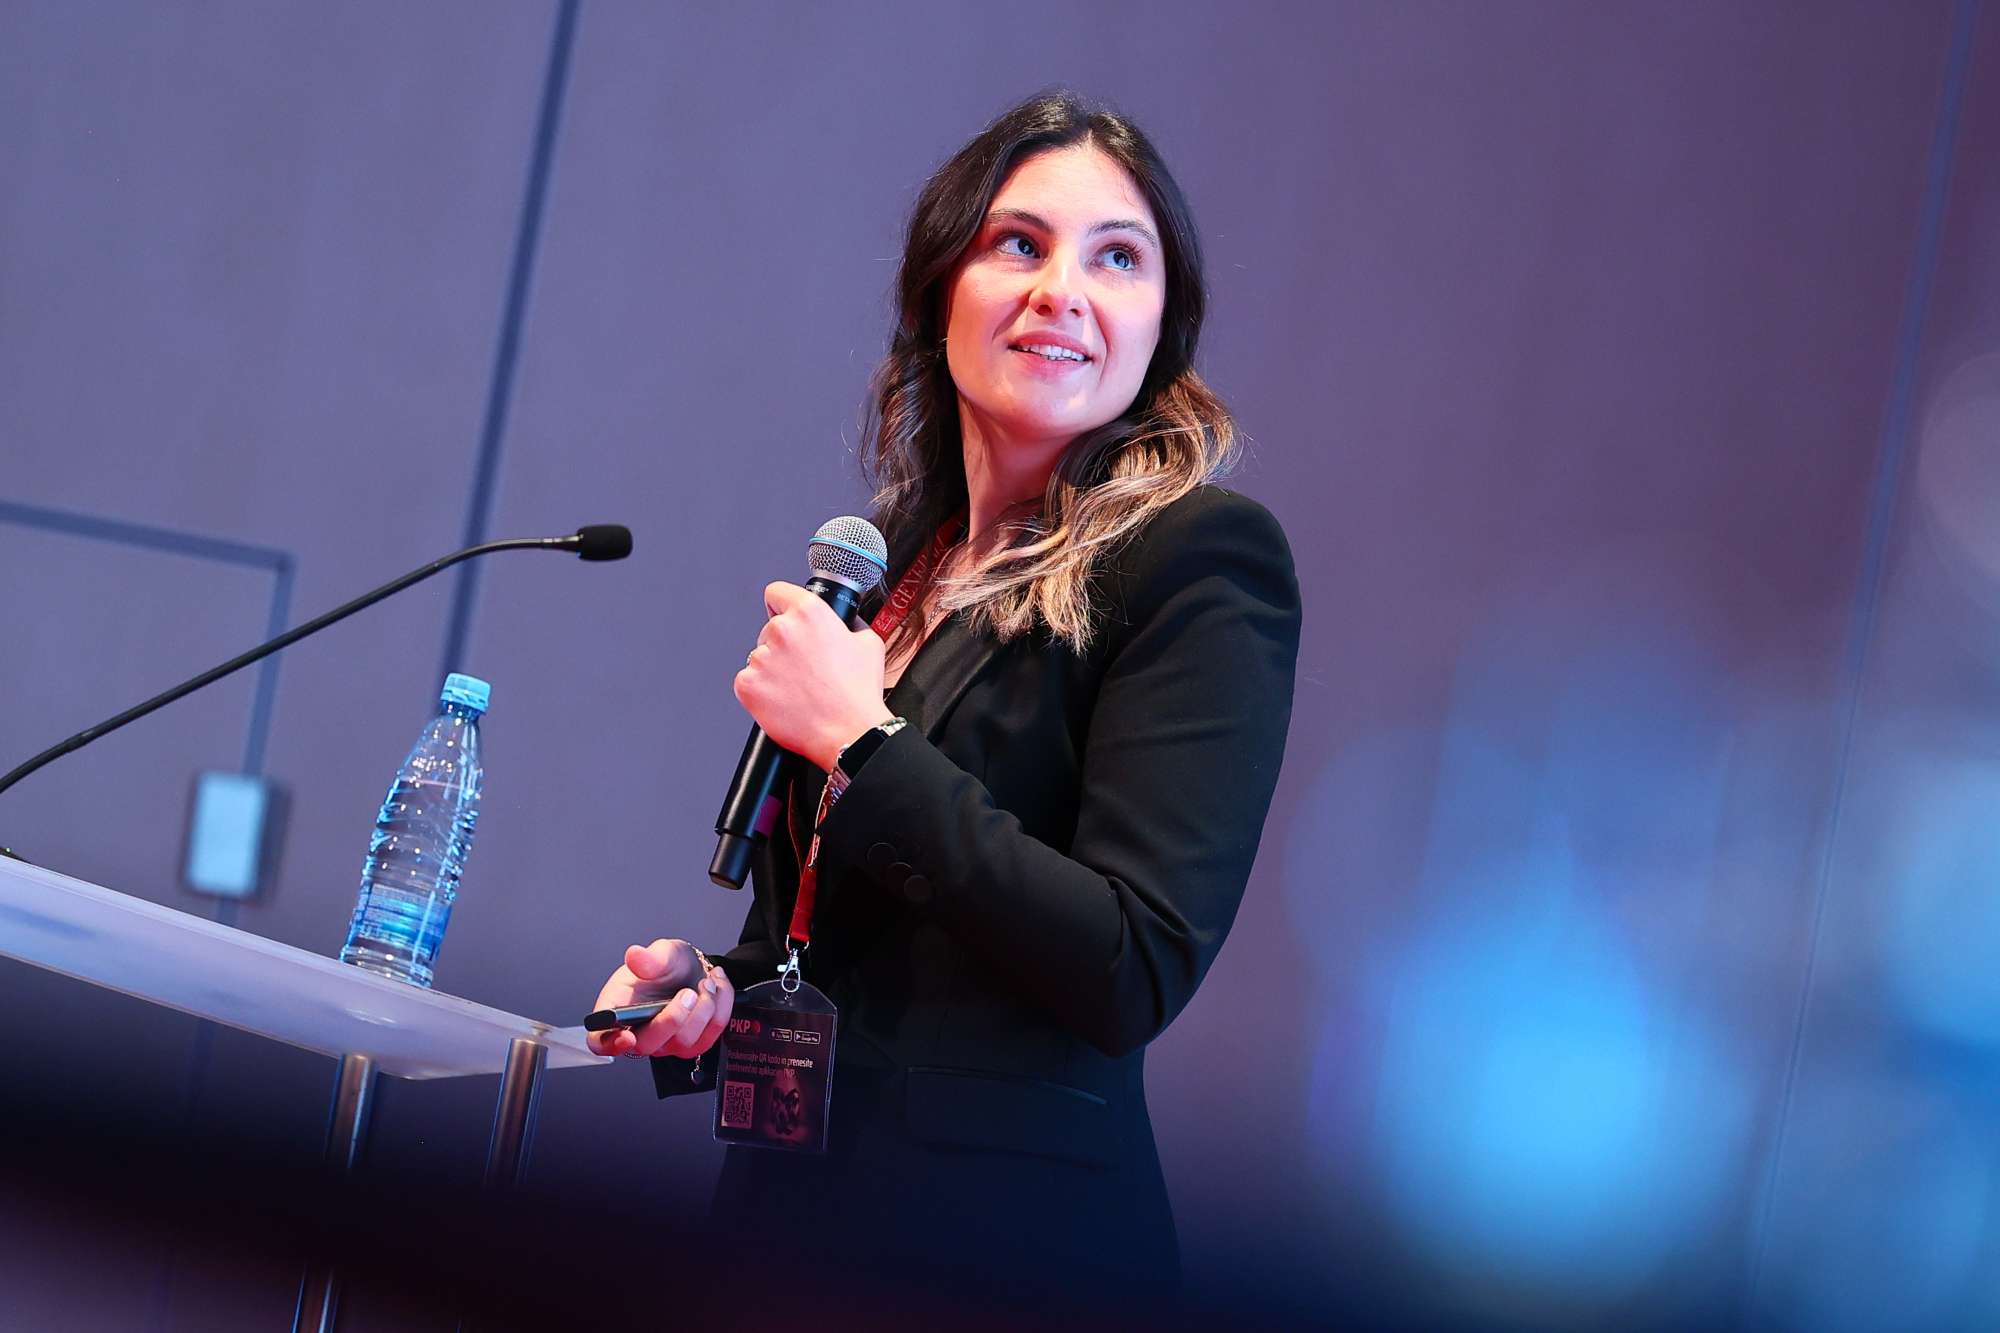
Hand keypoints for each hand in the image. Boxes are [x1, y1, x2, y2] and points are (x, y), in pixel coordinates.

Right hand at [587, 938, 733, 1059]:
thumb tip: (635, 955)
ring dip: (703, 1008)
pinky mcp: (694, 1044)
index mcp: (617, 1011)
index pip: (600, 1040)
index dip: (609, 1043)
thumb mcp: (660, 953)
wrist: (694, 969)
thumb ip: (649, 957)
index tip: (626, 1036)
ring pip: (684, 1042)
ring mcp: (667, 1043)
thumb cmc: (668, 966)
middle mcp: (639, 1033)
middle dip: (672, 1018)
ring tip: (706, 981)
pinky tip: (716, 986)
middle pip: (647, 1045)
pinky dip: (720, 1006)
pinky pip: (711, 1034)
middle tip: (688, 992)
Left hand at [735, 581, 894, 770]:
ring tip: (797, 689)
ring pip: (759, 657)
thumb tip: (841, 623)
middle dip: (783, 646)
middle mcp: (782, 630)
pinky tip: (784, 700)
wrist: (848, 733)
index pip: (776, 592)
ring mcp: (761, 658)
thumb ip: (849, 625)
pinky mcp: (747, 685)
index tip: (783, 616)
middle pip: (769, 629)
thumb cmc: (858, 693)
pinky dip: (761, 691)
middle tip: (803, 668)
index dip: (782, 605)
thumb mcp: (868, 644)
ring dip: (773, 670)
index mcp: (809, 613)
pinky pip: (748, 681)